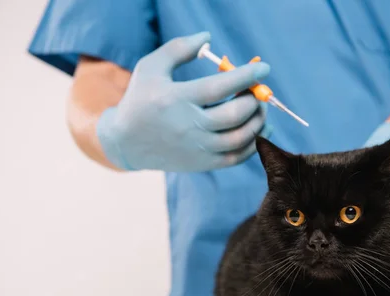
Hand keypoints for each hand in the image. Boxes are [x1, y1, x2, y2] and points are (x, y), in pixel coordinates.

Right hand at [97, 32, 271, 171]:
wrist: (126, 142)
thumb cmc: (141, 99)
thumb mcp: (151, 68)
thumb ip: (178, 49)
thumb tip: (207, 37)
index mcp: (177, 99)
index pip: (220, 87)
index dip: (246, 76)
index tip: (263, 67)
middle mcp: (189, 126)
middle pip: (234, 114)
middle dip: (255, 99)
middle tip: (258, 90)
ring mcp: (197, 148)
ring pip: (240, 138)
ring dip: (258, 121)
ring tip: (259, 108)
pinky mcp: (202, 163)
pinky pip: (236, 157)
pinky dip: (253, 144)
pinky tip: (258, 130)